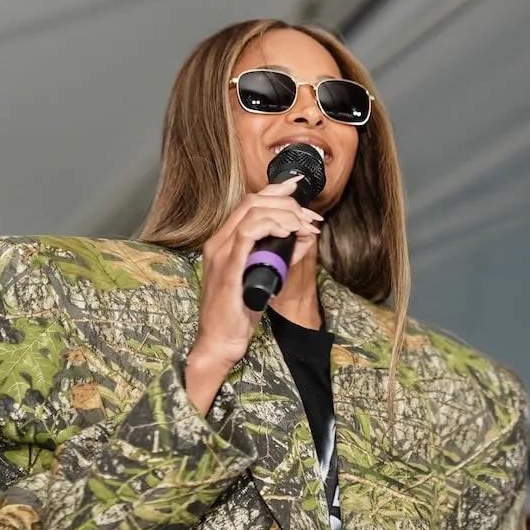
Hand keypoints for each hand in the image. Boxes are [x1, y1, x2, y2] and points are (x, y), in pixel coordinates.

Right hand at [185, 178, 322, 412]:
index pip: (249, 204)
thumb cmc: (238, 315)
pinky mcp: (227, 267)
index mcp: (224, 242)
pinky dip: (272, 225)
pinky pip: (248, 233)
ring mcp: (221, 253)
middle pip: (253, 202)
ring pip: (253, 212)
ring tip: (305, 226)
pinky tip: (290, 231)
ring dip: (286, 214)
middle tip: (311, 217)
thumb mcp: (265, 280)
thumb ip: (281, 258)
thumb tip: (304, 238)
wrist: (219, 341)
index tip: (299, 188)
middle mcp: (219, 242)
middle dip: (288, 203)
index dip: (276, 190)